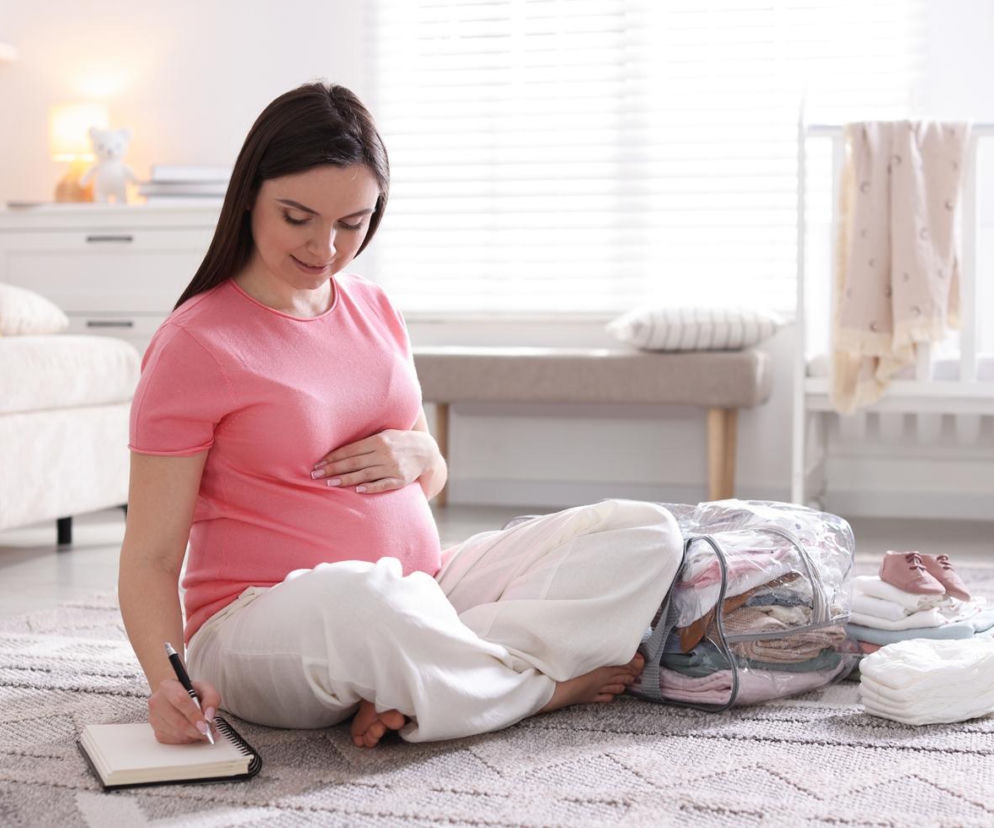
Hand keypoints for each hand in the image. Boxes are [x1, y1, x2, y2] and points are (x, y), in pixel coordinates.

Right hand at [148, 678, 219, 744]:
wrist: (174, 695)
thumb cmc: (189, 692)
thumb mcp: (204, 688)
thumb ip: (211, 698)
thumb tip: (209, 716)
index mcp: (168, 687)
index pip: (180, 700)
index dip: (194, 714)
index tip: (205, 725)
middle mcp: (158, 702)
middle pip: (178, 721)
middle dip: (196, 730)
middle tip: (209, 732)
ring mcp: (155, 717)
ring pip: (175, 733)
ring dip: (192, 736)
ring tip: (203, 731)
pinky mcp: (156, 730)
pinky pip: (172, 740)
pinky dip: (186, 740)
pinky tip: (192, 733)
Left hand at [312, 429, 441, 494]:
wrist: (426, 451)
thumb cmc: (399, 441)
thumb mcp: (384, 434)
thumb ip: (365, 441)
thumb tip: (339, 449)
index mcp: (379, 440)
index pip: (351, 450)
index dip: (333, 457)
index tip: (318, 463)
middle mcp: (385, 453)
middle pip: (354, 462)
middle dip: (334, 468)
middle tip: (316, 475)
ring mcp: (393, 467)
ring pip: (365, 474)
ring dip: (346, 479)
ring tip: (330, 483)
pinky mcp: (401, 480)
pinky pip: (383, 485)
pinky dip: (371, 487)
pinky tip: (358, 490)